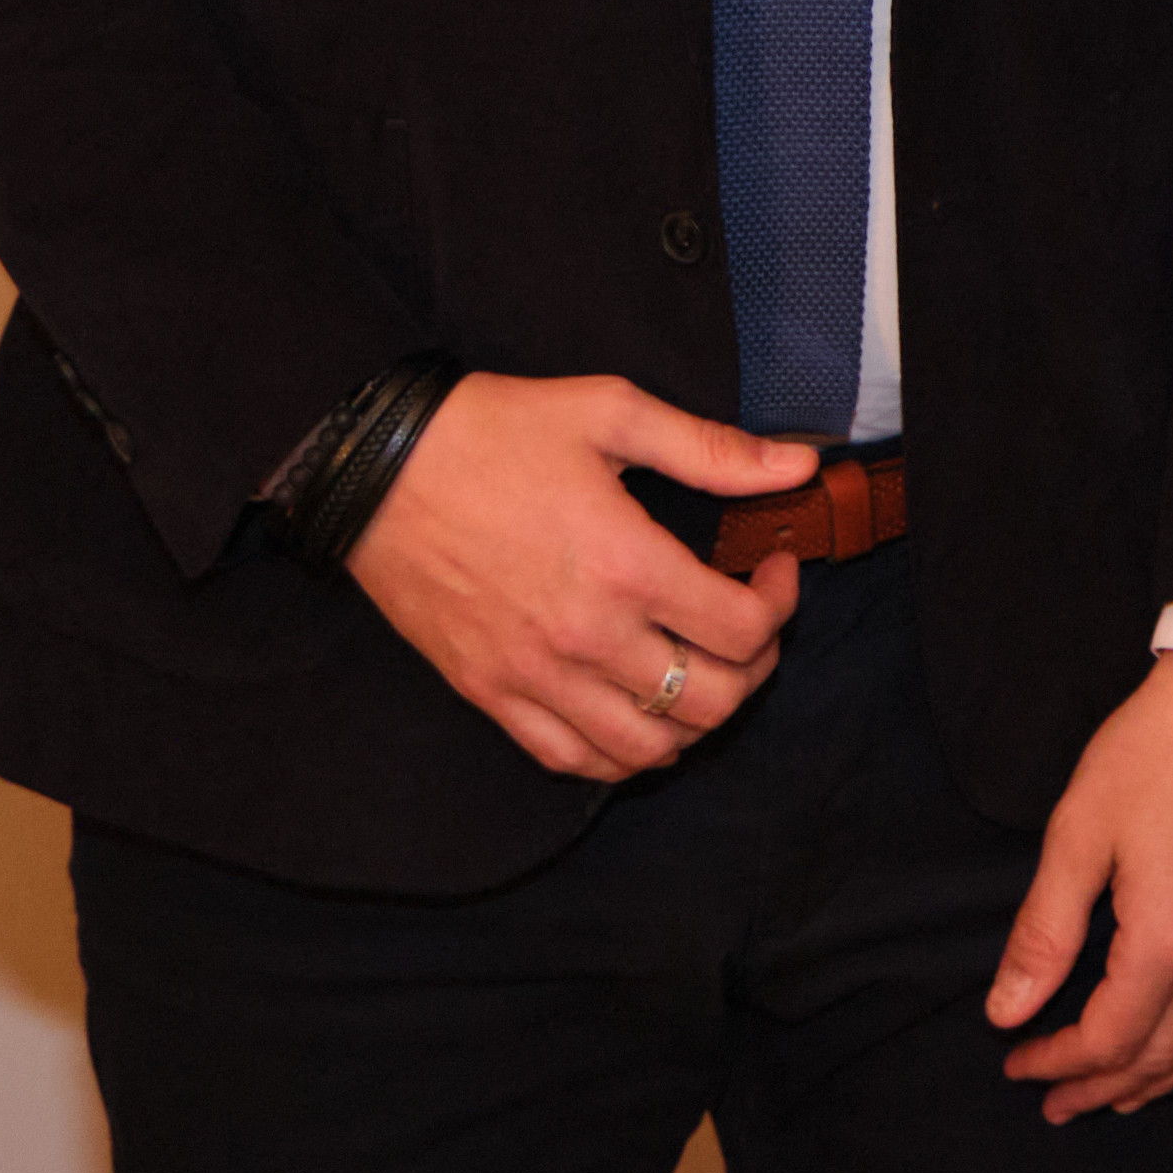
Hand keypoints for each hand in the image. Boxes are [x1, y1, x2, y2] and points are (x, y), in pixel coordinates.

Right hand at [337, 372, 811, 784]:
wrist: (374, 468)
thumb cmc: (493, 431)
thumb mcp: (610, 412)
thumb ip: (712, 449)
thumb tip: (798, 465)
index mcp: (625, 564)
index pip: (743, 628)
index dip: (781, 603)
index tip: (773, 567)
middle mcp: (585, 635)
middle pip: (711, 702)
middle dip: (754, 667)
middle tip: (748, 623)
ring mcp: (533, 676)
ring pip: (648, 749)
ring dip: (694, 720)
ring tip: (698, 668)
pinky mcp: (488, 693)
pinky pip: (571, 759)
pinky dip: (620, 753)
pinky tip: (636, 710)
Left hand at [990, 654, 1172, 1121]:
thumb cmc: (1163, 745)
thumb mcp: (1078, 834)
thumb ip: (1042, 933)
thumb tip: (1009, 1009)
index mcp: (1171, 938)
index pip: (1110, 1039)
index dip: (1059, 1064)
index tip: (1020, 1064)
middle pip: (1163, 1055)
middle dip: (1103, 1088)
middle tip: (1058, 1103)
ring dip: (1162, 1077)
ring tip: (1120, 1094)